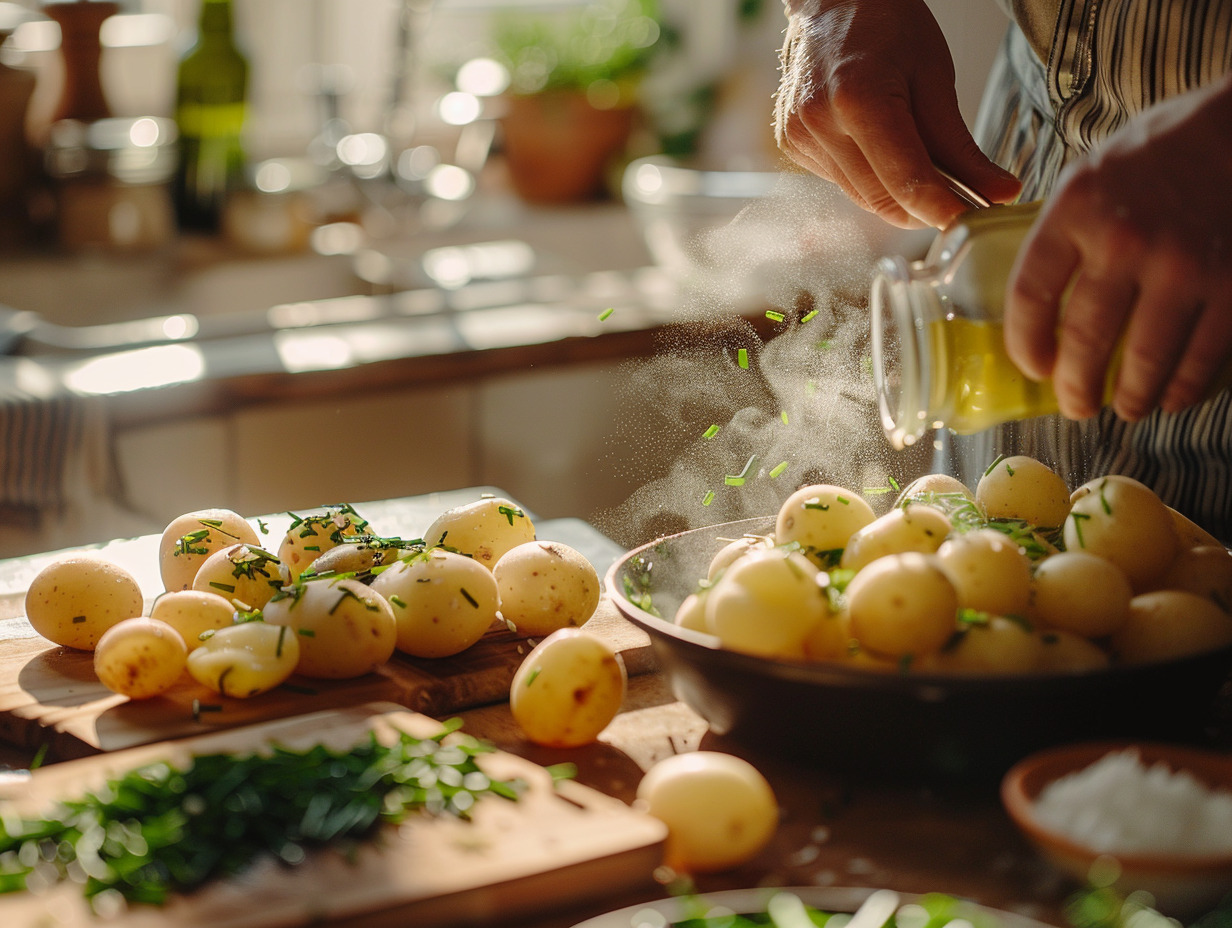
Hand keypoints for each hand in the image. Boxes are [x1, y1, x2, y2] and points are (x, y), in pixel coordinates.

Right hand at [774, 0, 1020, 228]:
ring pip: (862, 197)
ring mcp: (800, 136)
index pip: (905, 179)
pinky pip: (843, 183)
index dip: (942, 209)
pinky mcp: (793, 144)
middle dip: (925, 208)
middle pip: (882, 198)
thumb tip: (999, 194)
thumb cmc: (887, 25)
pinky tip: (879, 145)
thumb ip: (961, 145)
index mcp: (858, 98)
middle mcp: (820, 122)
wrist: (831, 1)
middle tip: (962, 200)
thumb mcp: (935, 75)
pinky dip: (872, 178)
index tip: (972, 223)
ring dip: (899, 196)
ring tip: (925, 167)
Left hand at [1005, 73, 1231, 421]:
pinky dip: (1184, 387)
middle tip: (1076, 406)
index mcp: (1076, 209)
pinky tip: (1172, 396)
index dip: (1025, 344)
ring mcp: (1183, 265)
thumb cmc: (1161, 150)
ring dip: (1131, 397)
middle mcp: (1125, 240)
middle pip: (1085, 339)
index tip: (1033, 366)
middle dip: (1076, 388)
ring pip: (1145, 360)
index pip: (1030, 295)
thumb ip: (1063, 232)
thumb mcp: (1090, 174)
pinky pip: (1202, 356)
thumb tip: (1037, 297)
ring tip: (1125, 408)